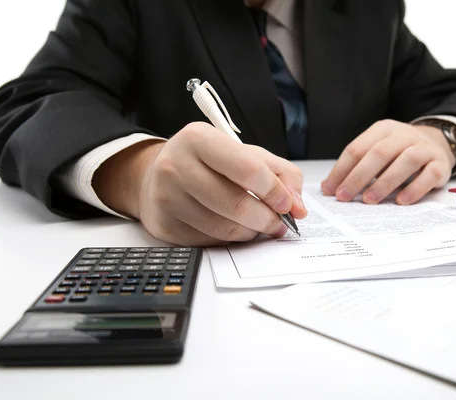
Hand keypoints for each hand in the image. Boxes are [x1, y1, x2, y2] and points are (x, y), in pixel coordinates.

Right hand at [93, 122, 306, 245]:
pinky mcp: (165, 226)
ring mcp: (167, 197)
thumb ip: (279, 172)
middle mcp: (176, 166)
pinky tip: (236, 229)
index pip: (247, 169)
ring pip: (224, 228)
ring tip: (260, 226)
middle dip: (268, 219)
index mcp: (198, 139)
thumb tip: (297, 205)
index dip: (275, 191)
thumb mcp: (243, 153)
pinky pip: (210, 242)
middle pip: (236, 204)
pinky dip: (231, 240)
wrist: (158, 176)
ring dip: (252, 233)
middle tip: (280, 224)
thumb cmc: (207, 162)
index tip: (289, 204)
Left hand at [321, 119, 455, 204]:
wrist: (436, 145)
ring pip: (405, 161)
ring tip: (369, 200)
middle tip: (344, 196)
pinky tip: (400, 201)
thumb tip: (328, 186)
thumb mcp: (376, 152)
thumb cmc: (399, 152)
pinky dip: (414, 189)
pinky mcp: (440, 164)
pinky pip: (429, 175)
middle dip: (358, 177)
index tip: (330, 189)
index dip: (341, 170)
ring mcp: (424, 148)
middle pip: (378, 153)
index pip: (357, 148)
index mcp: (382, 130)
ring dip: (384, 183)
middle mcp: (403, 135)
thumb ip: (355, 166)